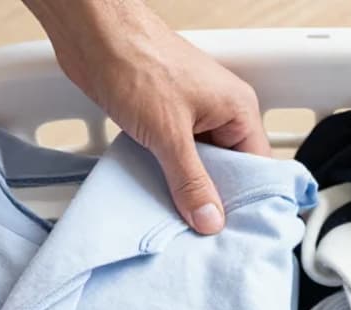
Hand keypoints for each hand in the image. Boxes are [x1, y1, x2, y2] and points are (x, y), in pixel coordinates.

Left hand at [26, 0, 270, 233]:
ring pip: (199, 164)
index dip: (248, 200)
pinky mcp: (163, 118)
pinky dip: (168, 175)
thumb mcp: (169, 134)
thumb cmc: (137, 63)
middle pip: (228, 169)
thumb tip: (210, 220)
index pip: (258, 166)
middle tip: (205, 234)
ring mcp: (191, 114)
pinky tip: (159, 196)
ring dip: (187, 188)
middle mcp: (219, 112)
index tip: (237, 232)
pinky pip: (175, 156)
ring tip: (181, 221)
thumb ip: (191, 182)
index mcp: (238, 109)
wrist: (92, 34)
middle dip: (214, 199)